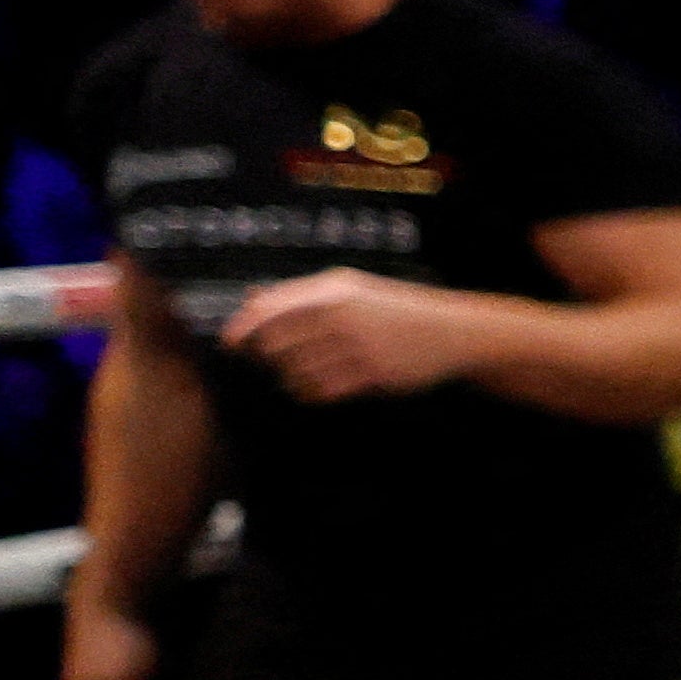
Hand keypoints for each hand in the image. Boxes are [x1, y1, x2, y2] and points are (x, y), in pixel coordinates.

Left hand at [224, 270, 484, 401]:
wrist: (451, 333)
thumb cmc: (394, 310)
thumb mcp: (350, 288)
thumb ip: (301, 294)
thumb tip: (251, 300)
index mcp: (332, 290)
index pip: (268, 310)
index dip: (242, 329)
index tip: (230, 343)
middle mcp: (341, 315)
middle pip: (275, 343)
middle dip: (269, 355)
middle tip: (279, 359)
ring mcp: (356, 346)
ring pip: (294, 370)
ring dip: (291, 376)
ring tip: (308, 371)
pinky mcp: (371, 374)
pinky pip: (319, 390)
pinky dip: (310, 391)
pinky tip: (320, 385)